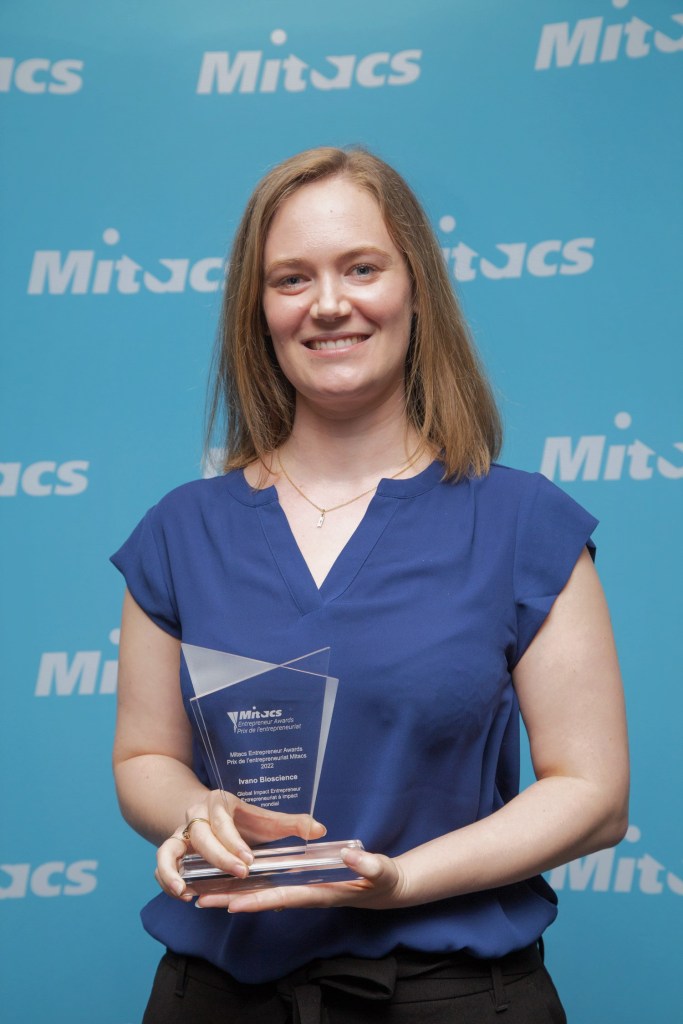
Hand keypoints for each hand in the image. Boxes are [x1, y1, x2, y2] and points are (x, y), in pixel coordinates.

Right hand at [155, 790, 326, 900]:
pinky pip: (161, 864)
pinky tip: (183, 895)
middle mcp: (196, 817)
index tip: (249, 861)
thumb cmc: (240, 819)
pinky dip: (166, 879)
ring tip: (187, 893)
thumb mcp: (265, 818)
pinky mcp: (170, 850)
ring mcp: (179, 834)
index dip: (234, 843)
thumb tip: (320, 830)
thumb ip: (292, 824)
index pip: (224, 823)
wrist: (205, 809)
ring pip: (168, 850)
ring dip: (174, 872)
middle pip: (200, 837)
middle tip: (239, 874)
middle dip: (218, 857)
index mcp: (219, 804)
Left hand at [197, 845, 407, 912]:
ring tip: (205, 895)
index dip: (260, 901)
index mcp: (322, 893)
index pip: (286, 897)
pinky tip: (235, 886)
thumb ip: (367, 864)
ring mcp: (304, 892)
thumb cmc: (384, 880)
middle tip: (201, 902)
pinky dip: (252, 889)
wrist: (388, 888)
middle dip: (234, 902)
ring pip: (265, 895)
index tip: (233, 904)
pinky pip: (273, 889)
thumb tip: (349, 853)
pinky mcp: (305, 885)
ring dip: (236, 896)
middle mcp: (307, 896)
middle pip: (266, 900)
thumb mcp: (381, 871)